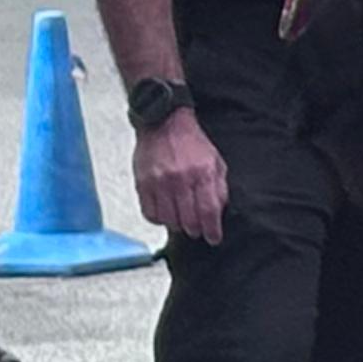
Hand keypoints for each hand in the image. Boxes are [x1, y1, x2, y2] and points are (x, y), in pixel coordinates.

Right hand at [131, 111, 227, 241]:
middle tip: (198, 230)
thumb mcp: (216, 161)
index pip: (208, 211)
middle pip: (189, 220)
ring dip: (177, 226)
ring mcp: (159, 182)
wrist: (164, 123)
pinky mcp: (142, 184)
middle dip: (196, 230)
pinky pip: (149, 213)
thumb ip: (219, 187)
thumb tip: (219, 211)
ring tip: (181, 221)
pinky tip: (165, 214)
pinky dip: (158, 219)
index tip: (213, 238)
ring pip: (169, 220)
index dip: (212, 230)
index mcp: (202, 173)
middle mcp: (180, 179)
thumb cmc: (191, 142)